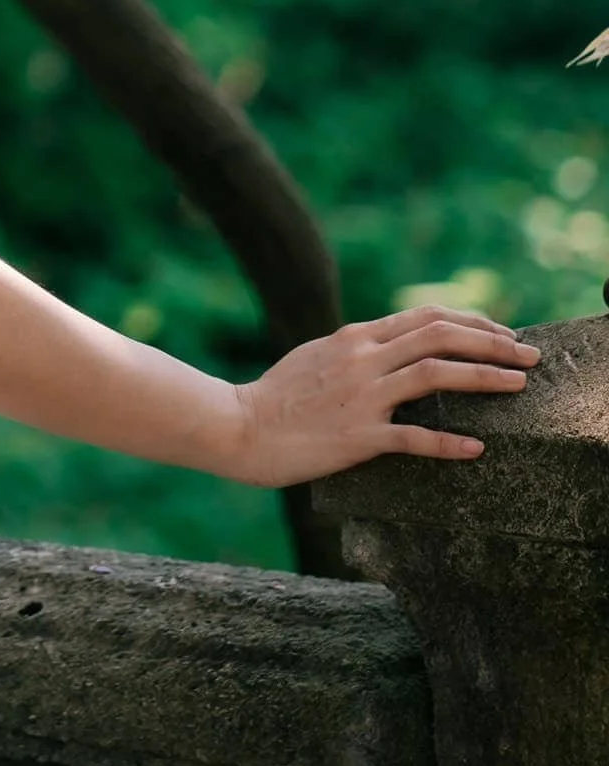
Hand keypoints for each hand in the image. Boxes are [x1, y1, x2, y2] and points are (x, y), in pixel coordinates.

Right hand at [228, 307, 540, 489]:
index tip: (503, 333)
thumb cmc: (278, 396)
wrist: (238, 426)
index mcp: (355, 337)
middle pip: (440, 336)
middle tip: (528, 354)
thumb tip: (396, 347)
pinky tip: (476, 449)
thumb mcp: (318, 356)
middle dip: (492, 341)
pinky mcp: (356, 437)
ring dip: (484, 376)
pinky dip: (449, 442)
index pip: (426, 316)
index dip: (472, 322)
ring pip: (435, 375)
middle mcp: (363, 358)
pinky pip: (412, 437)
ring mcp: (361, 396)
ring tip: (518, 384)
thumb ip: (359, 350)